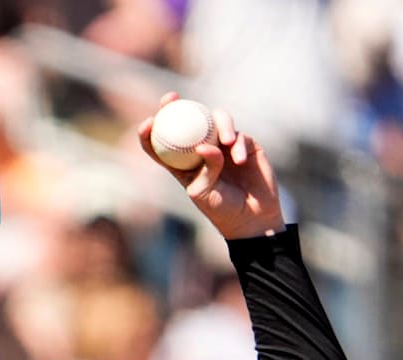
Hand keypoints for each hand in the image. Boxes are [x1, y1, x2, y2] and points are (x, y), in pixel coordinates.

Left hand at [138, 92, 285, 239]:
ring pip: (215, 120)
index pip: (159, 144)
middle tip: (172, 98)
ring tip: (227, 141)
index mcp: (181, 164)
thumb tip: (204, 145)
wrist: (253, 217)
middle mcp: (200, 150)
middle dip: (173, 105)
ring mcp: (222, 145)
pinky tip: (240, 160)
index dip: (149, 131)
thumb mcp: (206, 193)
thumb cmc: (222, 210)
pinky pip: (239, 136)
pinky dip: (239, 145)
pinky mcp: (245, 144)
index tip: (148, 122)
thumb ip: (205, 169)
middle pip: (184, 122)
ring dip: (220, 124)